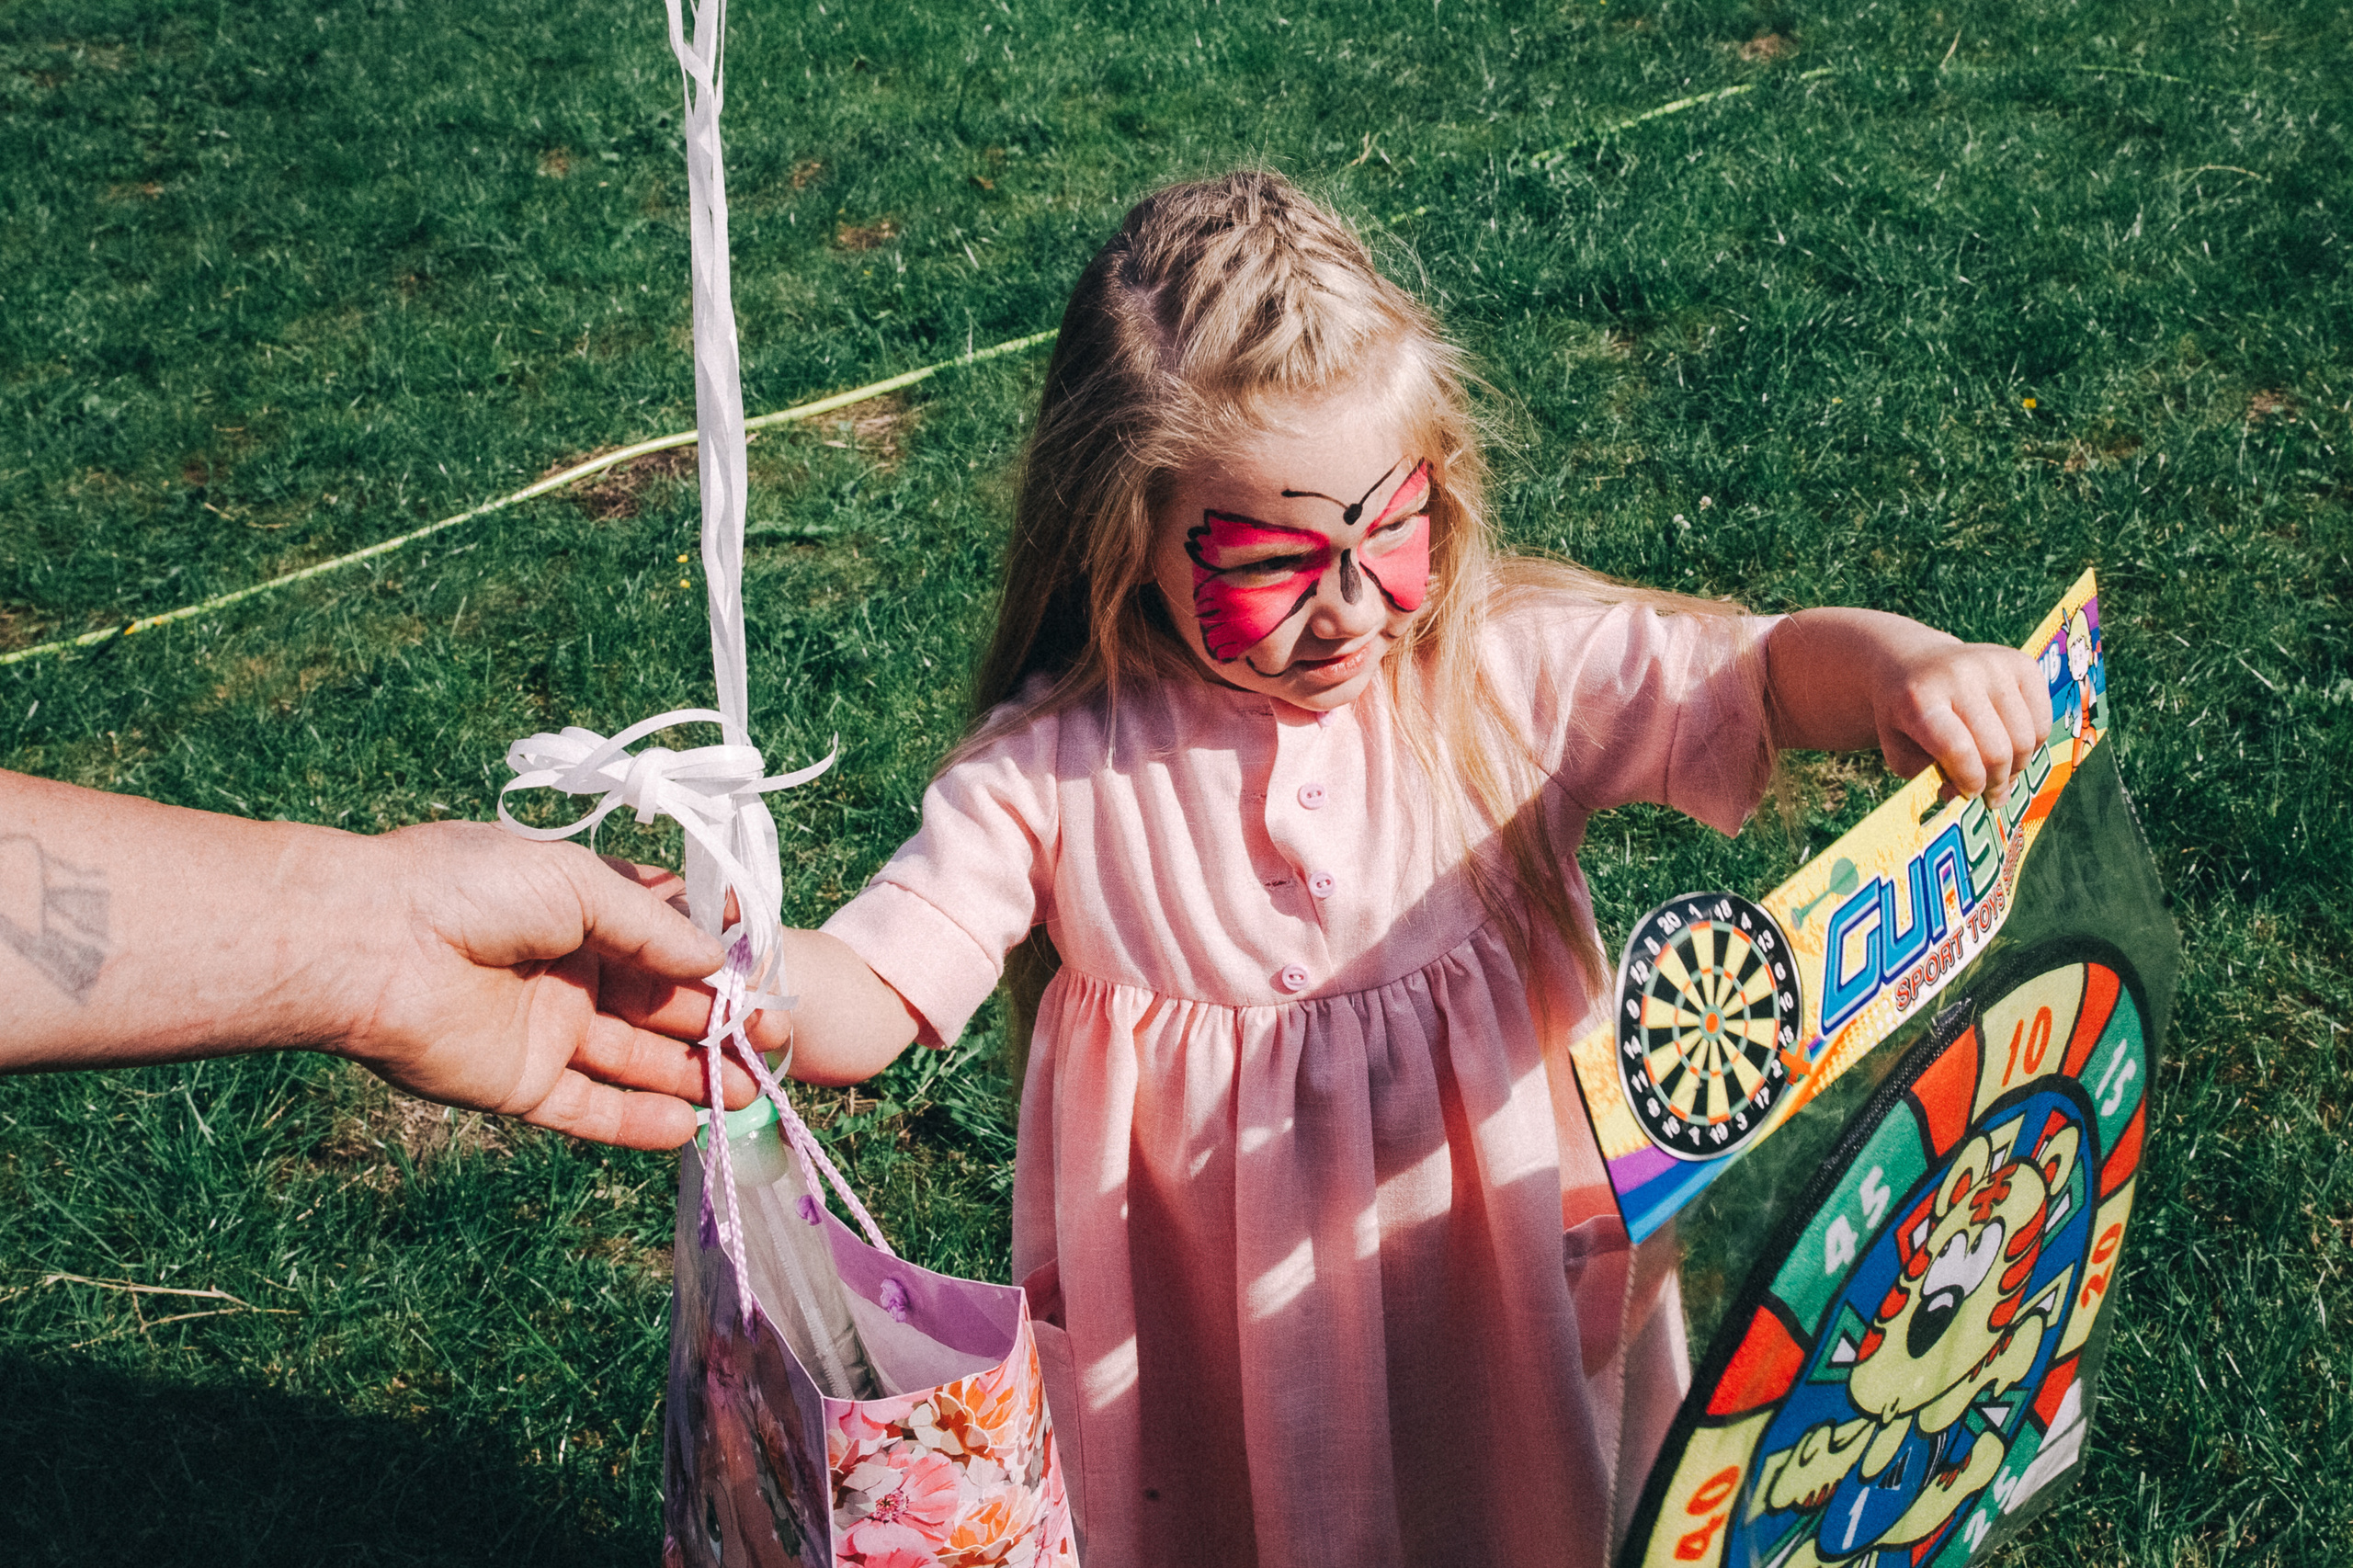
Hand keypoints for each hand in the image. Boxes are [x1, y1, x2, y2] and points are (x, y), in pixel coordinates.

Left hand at [331, 822, 759, 1149]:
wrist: (372, 945)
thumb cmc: (473, 890)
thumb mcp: (579, 884)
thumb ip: (653, 928)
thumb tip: (717, 960)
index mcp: (579, 908)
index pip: (664, 933)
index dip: (716, 952)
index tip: (767, 968)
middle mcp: (569, 970)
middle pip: (659, 1003)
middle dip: (719, 1022)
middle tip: (776, 1042)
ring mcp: (547, 1030)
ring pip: (635, 1060)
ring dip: (693, 1075)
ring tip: (751, 1092)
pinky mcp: (521, 1085)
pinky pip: (589, 1110)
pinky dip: (636, 1122)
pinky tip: (688, 1126)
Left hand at [1767, 608, 2048, 802]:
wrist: (1915, 664)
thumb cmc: (1907, 717)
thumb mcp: (1900, 750)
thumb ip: (1931, 779)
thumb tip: (1966, 797)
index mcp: (1919, 697)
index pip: (1959, 750)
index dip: (1970, 782)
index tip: (1968, 794)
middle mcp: (1959, 674)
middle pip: (1997, 749)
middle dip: (1995, 782)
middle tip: (1988, 794)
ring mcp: (1994, 664)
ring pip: (2025, 738)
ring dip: (2016, 767)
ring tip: (1999, 774)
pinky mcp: (2021, 662)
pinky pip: (2043, 720)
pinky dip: (2032, 744)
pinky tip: (2011, 747)